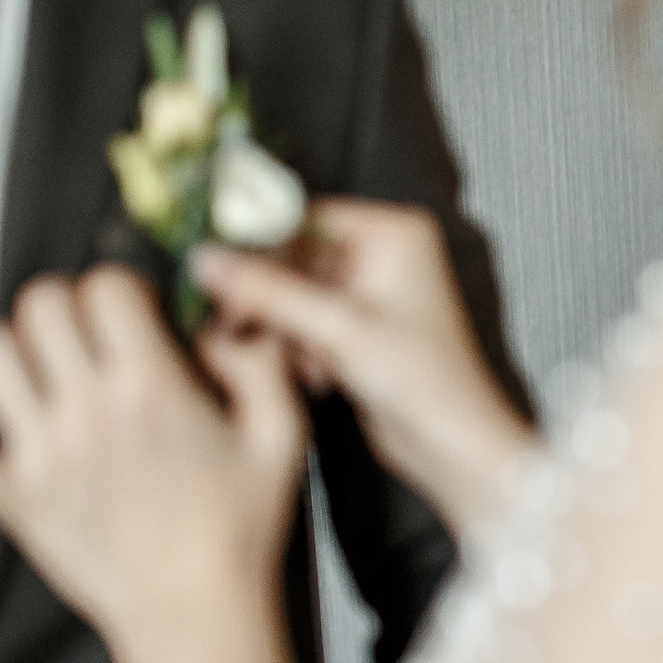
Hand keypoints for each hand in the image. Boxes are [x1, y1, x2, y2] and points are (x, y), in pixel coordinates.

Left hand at [0, 270, 304, 639]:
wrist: (196, 611)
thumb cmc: (239, 531)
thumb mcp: (283, 438)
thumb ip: (262, 368)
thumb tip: (230, 329)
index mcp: (152, 390)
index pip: (105, 288)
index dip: (123, 290)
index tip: (138, 316)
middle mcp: (88, 412)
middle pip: (38, 306)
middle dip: (66, 309)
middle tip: (88, 339)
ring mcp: (41, 455)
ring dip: (11, 353)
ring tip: (40, 374)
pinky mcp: (11, 499)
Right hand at [191, 200, 534, 532]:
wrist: (452, 443)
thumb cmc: (426, 383)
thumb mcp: (339, 331)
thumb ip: (269, 292)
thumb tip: (210, 260)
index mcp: (395, 232)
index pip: (302, 218)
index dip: (257, 247)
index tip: (216, 269)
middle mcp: (384, 252)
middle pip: (294, 257)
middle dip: (274, 300)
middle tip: (244, 325)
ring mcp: (370, 289)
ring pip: (293, 294)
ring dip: (289, 330)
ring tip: (310, 361)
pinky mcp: (358, 325)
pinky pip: (305, 321)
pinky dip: (303, 348)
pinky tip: (321, 374)